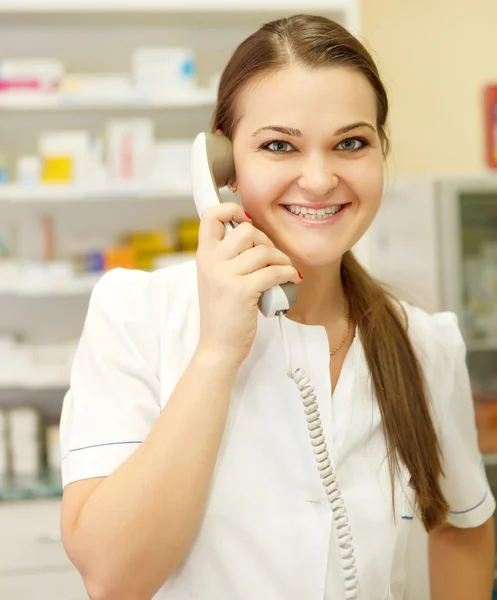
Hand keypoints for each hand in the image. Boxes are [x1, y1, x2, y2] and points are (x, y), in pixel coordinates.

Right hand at [195, 202, 300, 365]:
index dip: (231, 210)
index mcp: (203, 256)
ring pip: (264, 251)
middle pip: (247, 230)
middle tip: (272, 258)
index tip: (247, 221)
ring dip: (281, 260)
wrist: (218, 348)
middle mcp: (211, 262)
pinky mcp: (242, 291)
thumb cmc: (222, 315)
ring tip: (284, 271)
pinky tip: (291, 280)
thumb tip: (255, 237)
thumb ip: (226, 258)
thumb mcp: (215, 280)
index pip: (210, 216)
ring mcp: (225, 276)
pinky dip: (288, 274)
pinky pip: (274, 271)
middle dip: (266, 241)